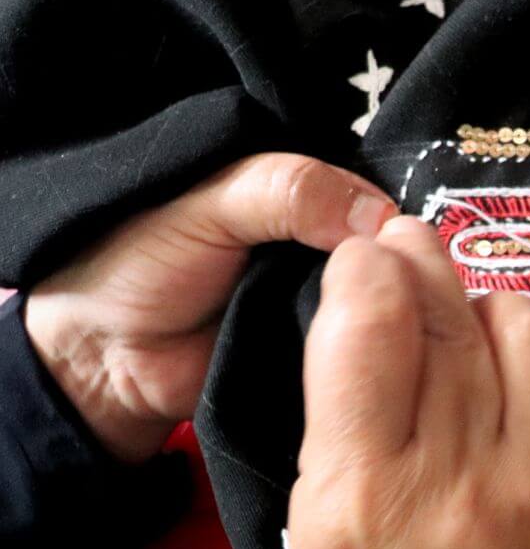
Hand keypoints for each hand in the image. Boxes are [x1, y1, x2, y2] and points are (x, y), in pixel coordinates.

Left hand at [23, 154, 394, 461]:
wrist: (104, 361)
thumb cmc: (137, 268)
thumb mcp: (210, 204)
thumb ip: (290, 191)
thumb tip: (378, 215)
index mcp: (288, 188)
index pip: (364, 189)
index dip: (384, 210)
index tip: (404, 238)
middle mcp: (312, 238)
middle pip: (381, 244)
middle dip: (392, 261)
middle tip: (407, 282)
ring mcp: (318, 294)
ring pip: (381, 293)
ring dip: (386, 304)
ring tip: (397, 316)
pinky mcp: (320, 346)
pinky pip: (363, 341)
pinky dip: (370, 342)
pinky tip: (385, 344)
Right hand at [287, 217, 529, 548]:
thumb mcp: (316, 526)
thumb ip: (338, 409)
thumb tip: (369, 289)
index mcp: (371, 494)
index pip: (370, 329)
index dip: (366, 269)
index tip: (365, 256)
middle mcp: (470, 480)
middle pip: (449, 317)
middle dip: (421, 265)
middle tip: (408, 247)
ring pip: (527, 326)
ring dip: (489, 309)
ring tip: (468, 329)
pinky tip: (520, 385)